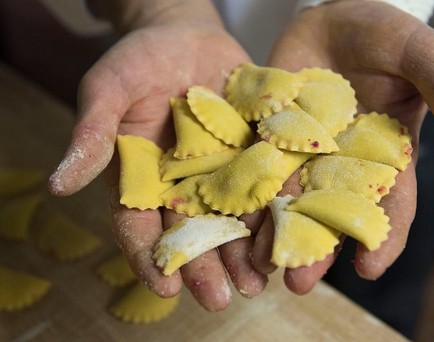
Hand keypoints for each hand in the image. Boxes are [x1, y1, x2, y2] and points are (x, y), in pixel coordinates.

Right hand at [48, 0, 266, 310]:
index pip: (141, 227)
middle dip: (206, 266)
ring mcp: (223, 171)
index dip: (150, 258)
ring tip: (259, 279)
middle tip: (221, 298)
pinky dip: (279, 206)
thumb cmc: (139, 60)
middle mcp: (184, 185)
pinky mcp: (255, 152)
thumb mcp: (110, 89)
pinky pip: (269, 182)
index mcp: (143, 180)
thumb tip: (59, 184)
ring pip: (234, 219)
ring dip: (246, 250)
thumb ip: (93, 133)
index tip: (165, 286)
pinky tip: (290, 230)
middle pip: (193, 232)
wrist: (185, 34)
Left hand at [251, 1, 433, 293]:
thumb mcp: (419, 55)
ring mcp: (303, 153)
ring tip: (258, 264)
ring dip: (274, 233)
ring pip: (290, 200)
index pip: (391, 206)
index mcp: (386, 156)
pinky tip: (231, 218)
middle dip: (317, 249)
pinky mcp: (270, 136)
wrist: (333, 16)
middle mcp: (343, 164)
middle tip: (299, 284)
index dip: (383, 239)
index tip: (369, 269)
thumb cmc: (384, 34)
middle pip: (331, 214)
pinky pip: (257, 168)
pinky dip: (246, 192)